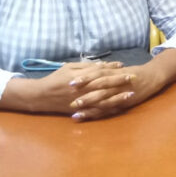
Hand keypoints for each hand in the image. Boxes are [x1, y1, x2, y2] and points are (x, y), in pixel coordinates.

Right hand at [6, 60, 123, 115]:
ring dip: (118, 98)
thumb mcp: (69, 67)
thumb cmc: (56, 79)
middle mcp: (83, 91)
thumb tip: (103, 64)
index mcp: (81, 79)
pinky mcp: (81, 112)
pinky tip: (119, 108)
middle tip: (134, 79)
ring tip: (130, 95)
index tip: (124, 66)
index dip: (113, 70)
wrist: (41, 96)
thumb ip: (87, 67)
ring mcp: (82, 103)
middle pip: (105, 87)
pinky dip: (108, 110)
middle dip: (120, 83)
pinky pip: (97, 112)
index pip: (100, 73)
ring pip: (103, 101)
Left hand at [66, 63, 162, 120]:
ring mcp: (121, 93)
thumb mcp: (119, 69)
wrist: (153, 76)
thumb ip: (105, 70)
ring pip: (103, 100)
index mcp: (115, 72)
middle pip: (98, 88)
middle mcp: (117, 82)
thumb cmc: (134, 72)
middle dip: (83, 93)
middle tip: (68, 98)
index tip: (70, 82)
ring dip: (88, 106)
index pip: (98, 74)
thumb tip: (88, 70)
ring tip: (74, 111)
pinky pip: (109, 109)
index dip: (84, 78)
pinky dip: (98, 113)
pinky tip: (88, 117)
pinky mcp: (124, 102)